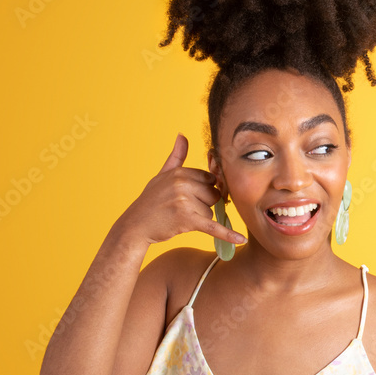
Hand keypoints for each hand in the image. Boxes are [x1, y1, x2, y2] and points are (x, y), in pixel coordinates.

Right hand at [117, 134, 247, 245]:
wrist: (135, 226)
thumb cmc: (150, 201)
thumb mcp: (161, 176)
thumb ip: (176, 156)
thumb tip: (182, 134)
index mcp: (180, 173)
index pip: (210, 179)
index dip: (203, 190)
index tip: (190, 195)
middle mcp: (182, 184)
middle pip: (213, 195)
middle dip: (203, 204)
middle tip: (182, 208)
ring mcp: (184, 202)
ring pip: (211, 211)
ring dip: (199, 218)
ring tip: (179, 217)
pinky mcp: (187, 220)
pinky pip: (213, 226)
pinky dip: (227, 234)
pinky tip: (240, 240)